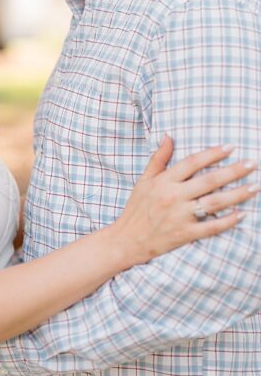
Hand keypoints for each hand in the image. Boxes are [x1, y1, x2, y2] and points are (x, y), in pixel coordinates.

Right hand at [114, 136, 257, 265]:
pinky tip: (242, 214)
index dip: (212, 154)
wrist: (128, 239)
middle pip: (209, 181)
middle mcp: (173, 196)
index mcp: (163, 181)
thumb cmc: (137, 208)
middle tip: (253, 163)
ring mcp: (180, 215)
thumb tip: (168, 136)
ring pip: (215, 202)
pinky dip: (228, 221)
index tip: (230, 147)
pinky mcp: (186, 233)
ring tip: (255, 186)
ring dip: (238, 194)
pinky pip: (212, 226)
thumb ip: (158, 159)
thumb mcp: (144, 181)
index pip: (192, 163)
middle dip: (234, 171)